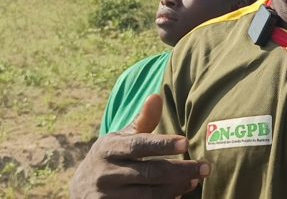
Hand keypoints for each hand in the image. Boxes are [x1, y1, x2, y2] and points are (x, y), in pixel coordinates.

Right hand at [70, 94, 210, 198]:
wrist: (81, 188)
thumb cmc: (111, 156)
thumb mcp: (121, 138)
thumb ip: (142, 121)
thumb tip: (156, 97)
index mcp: (109, 148)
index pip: (138, 146)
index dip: (163, 144)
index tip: (186, 142)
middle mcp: (106, 172)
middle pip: (150, 173)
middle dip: (181, 170)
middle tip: (205, 168)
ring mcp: (107, 195)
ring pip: (149, 194)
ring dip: (176, 187)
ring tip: (195, 180)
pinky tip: (179, 194)